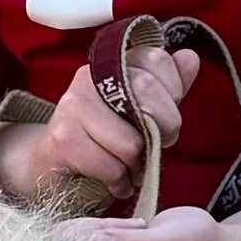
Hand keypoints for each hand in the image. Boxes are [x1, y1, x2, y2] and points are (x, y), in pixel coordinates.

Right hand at [44, 34, 188, 200]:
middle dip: (163, 130)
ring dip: (137, 166)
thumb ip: (166, 87)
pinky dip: (119, 182)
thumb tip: (189, 58)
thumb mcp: (140, 111)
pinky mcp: (63, 139)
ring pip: (131, 141)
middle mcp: (88, 78)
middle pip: (146, 91)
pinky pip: (111, 167)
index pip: (156, 60)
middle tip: (154, 148)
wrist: (50, 166)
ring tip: (129, 168)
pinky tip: (115, 182)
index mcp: (111, 64)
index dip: (172, 95)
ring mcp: (72, 106)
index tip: (164, 119)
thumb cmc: (103, 139)